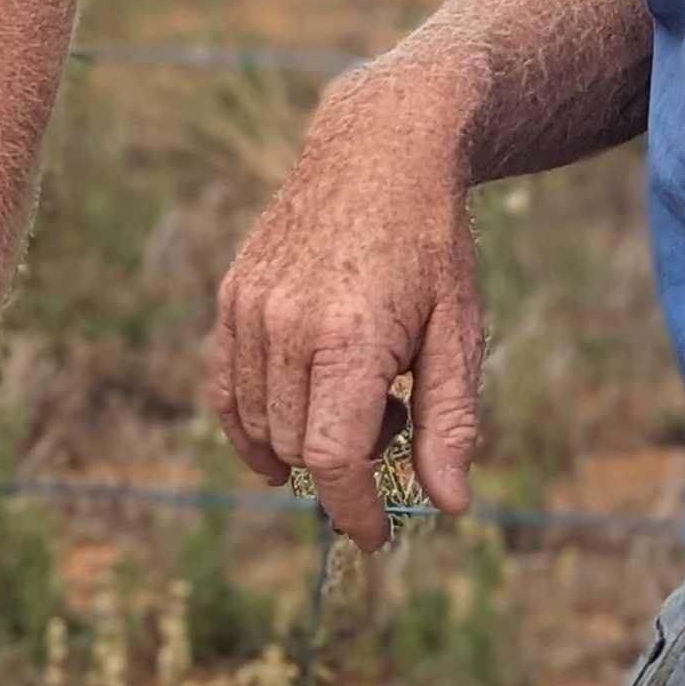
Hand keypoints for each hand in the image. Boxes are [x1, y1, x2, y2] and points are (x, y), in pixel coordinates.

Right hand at [204, 64, 484, 551]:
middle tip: (395, 418)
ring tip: (359, 390)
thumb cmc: (431, 244)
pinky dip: (250, 422)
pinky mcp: (232, 296)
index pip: (331, 459)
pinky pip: (226, 387)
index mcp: (349, 338)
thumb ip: (450, 423)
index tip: (376, 536)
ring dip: (302, 439)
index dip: (353, 510)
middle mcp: (287, 325)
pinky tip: (289, 425)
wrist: (378, 149)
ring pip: (256, 423)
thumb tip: (449, 506)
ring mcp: (250, 308)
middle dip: (344, 464)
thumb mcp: (458, 332)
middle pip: (296, 447)